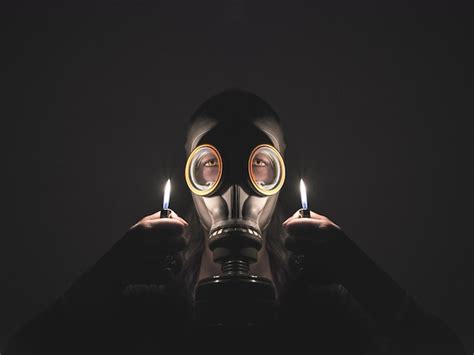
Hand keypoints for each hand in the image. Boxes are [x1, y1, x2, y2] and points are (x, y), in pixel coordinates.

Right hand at [86, 210, 188, 284]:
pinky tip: (159, 270)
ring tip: (163, 259)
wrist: (112, 268)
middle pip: (182, 243)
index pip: (179, 226)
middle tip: (169, 247)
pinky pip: (172, 274)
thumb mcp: (141, 225)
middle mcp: (148, 243)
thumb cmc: (130, 244)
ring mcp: (150, 261)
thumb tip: (182, 223)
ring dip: (174, 260)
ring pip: (179, 259)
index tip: (175, 232)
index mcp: (146, 228)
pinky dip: (167, 273)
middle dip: (178, 245)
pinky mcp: (153, 277)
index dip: (179, 229)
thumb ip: (161, 218)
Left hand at [283, 209, 408, 326]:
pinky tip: (310, 266)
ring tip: (309, 256)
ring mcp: (314, 262)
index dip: (290, 227)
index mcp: (324, 229)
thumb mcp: (332, 227)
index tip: (292, 229)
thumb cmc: (341, 246)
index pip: (292, 225)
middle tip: (303, 245)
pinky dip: (300, 269)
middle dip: (293, 243)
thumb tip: (288, 222)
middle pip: (288, 242)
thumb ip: (310, 220)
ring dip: (296, 257)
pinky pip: (296, 270)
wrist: (355, 270)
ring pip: (290, 257)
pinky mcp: (312, 275)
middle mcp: (318, 244)